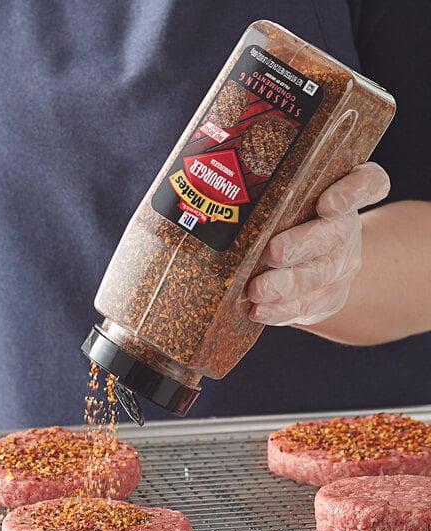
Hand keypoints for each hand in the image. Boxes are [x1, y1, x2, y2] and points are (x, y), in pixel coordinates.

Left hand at [247, 162, 390, 325]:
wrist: (322, 264)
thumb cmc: (291, 216)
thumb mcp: (286, 195)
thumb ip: (264, 184)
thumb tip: (202, 177)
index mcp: (343, 194)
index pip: (369, 183)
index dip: (353, 191)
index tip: (328, 202)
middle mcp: (344, 229)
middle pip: (334, 234)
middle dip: (302, 244)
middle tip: (274, 252)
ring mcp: (337, 266)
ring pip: (317, 275)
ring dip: (285, 284)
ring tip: (257, 290)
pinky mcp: (325, 297)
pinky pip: (306, 306)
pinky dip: (280, 311)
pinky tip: (258, 311)